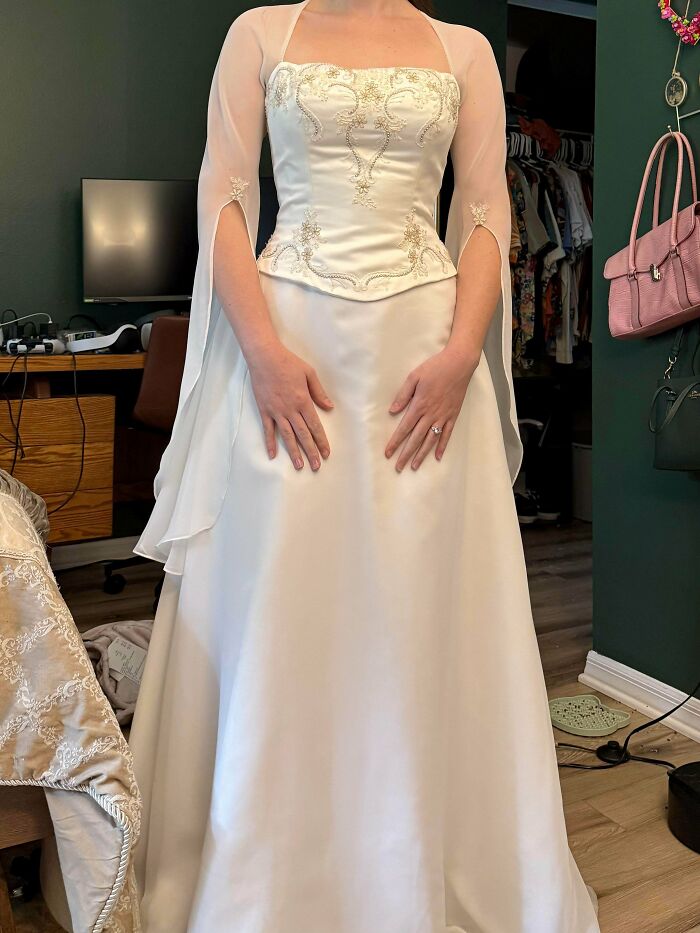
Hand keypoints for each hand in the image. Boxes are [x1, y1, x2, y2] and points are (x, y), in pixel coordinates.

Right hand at [247, 341, 333, 470]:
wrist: (264, 357)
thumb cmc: (288, 363)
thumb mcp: (309, 374)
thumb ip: (319, 392)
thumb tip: (329, 407)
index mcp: (303, 401)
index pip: (315, 426)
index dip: (321, 441)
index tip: (326, 453)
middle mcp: (290, 410)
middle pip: (303, 435)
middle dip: (311, 452)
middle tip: (316, 466)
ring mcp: (276, 411)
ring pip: (287, 436)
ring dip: (294, 452)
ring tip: (299, 466)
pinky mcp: (264, 410)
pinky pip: (268, 430)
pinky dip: (270, 443)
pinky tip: (273, 455)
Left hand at [385, 345, 478, 471]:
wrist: (459, 364)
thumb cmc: (435, 368)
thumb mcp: (414, 377)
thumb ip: (403, 395)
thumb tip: (392, 411)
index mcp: (419, 405)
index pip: (404, 428)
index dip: (395, 442)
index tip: (388, 453)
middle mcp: (431, 414)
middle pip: (416, 439)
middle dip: (406, 454)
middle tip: (398, 467)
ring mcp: (443, 416)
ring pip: (431, 440)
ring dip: (422, 454)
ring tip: (414, 466)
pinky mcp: (453, 415)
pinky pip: (447, 434)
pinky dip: (442, 446)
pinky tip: (437, 457)